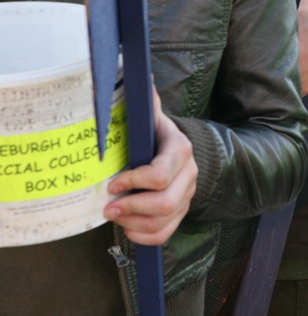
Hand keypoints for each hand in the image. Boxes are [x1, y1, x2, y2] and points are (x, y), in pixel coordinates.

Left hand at [104, 87, 197, 244]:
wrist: (178, 151)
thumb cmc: (156, 136)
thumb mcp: (151, 118)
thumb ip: (146, 103)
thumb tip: (143, 79)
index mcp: (180, 150)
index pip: (160, 175)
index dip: (133, 182)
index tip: (113, 184)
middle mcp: (189, 174)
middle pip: (164, 203)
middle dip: (131, 208)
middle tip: (109, 207)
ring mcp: (187, 196)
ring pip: (163, 221)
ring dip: (133, 223)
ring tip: (115, 215)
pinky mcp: (182, 212)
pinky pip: (165, 235)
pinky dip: (144, 237)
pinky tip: (128, 228)